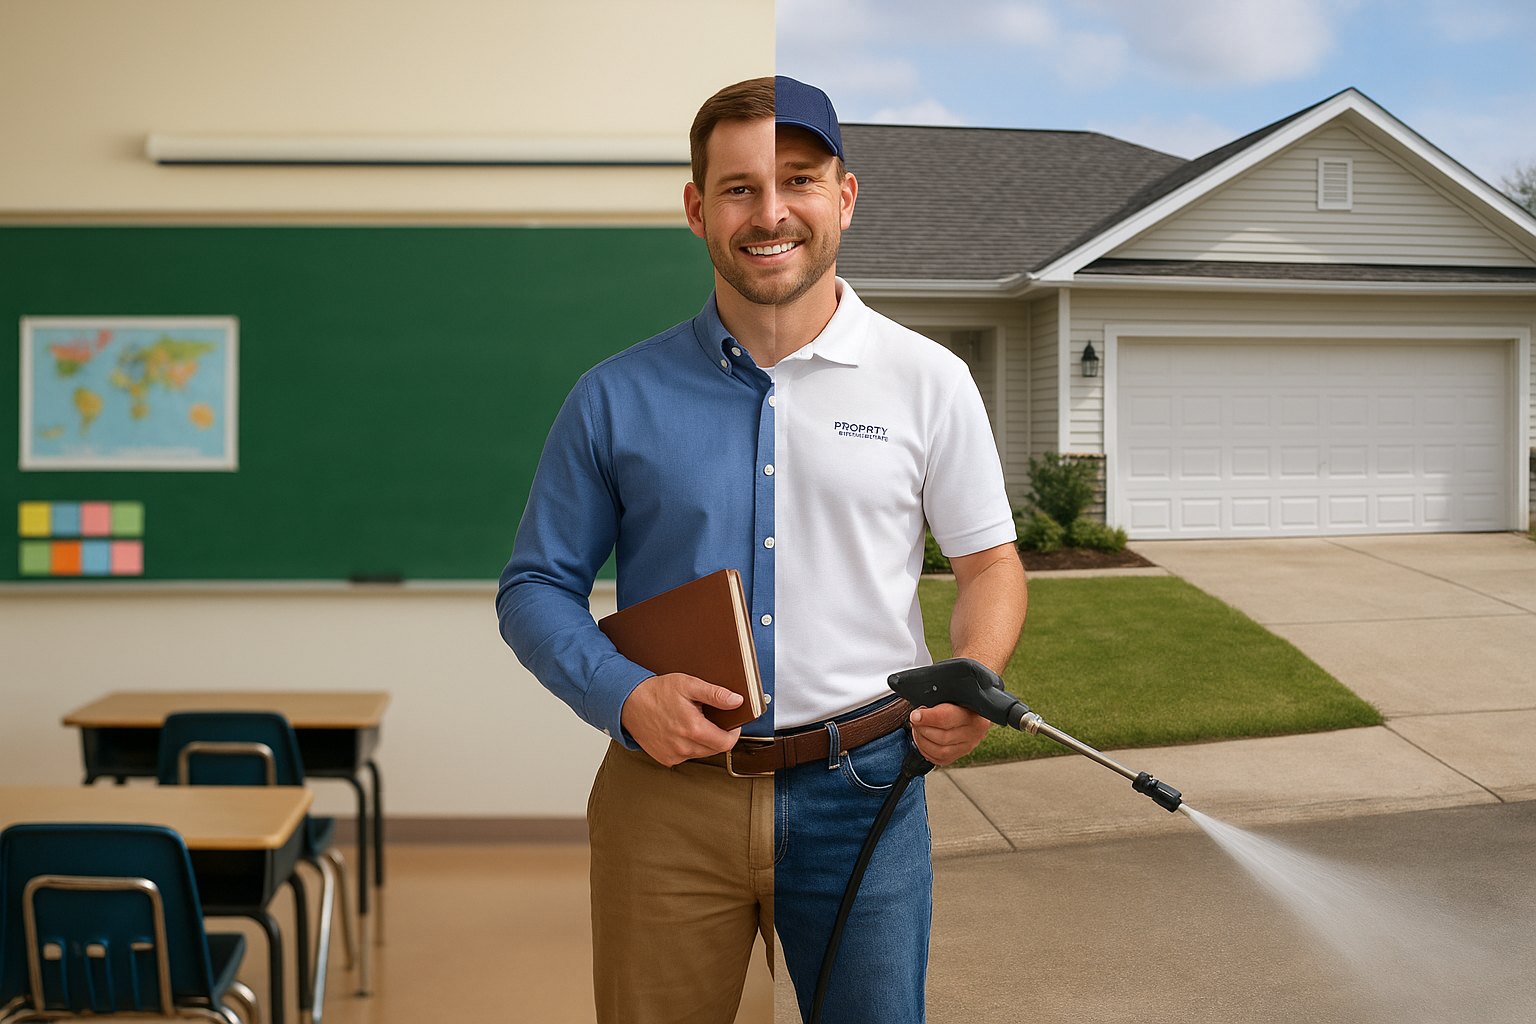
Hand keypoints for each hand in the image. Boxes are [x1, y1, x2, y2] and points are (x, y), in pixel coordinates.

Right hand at [620, 673, 743, 766]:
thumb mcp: (689, 685)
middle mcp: (684, 746)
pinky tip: (680, 731)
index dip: (733, 733)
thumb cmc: (657, 692)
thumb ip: (715, 694)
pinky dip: (688, 746)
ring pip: (701, 753)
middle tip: (708, 718)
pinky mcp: (665, 759)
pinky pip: (686, 756)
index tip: (731, 723)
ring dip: (703, 741)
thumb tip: (737, 701)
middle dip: (717, 735)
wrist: (629, 702)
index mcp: (693, 729)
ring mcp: (673, 755)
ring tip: (691, 722)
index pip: (727, 743)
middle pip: (715, 749)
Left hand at [908, 703, 990, 765]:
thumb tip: (919, 709)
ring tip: (917, 729)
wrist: (972, 711)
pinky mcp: (959, 755)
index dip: (927, 717)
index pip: (946, 718)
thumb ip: (937, 699)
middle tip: (914, 720)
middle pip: (942, 737)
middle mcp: (973, 732)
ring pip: (940, 751)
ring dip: (922, 740)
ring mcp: (968, 746)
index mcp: (973, 714)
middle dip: (922, 728)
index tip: (915, 715)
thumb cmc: (959, 701)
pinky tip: (922, 740)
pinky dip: (926, 750)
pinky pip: (939, 759)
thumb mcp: (951, 694)